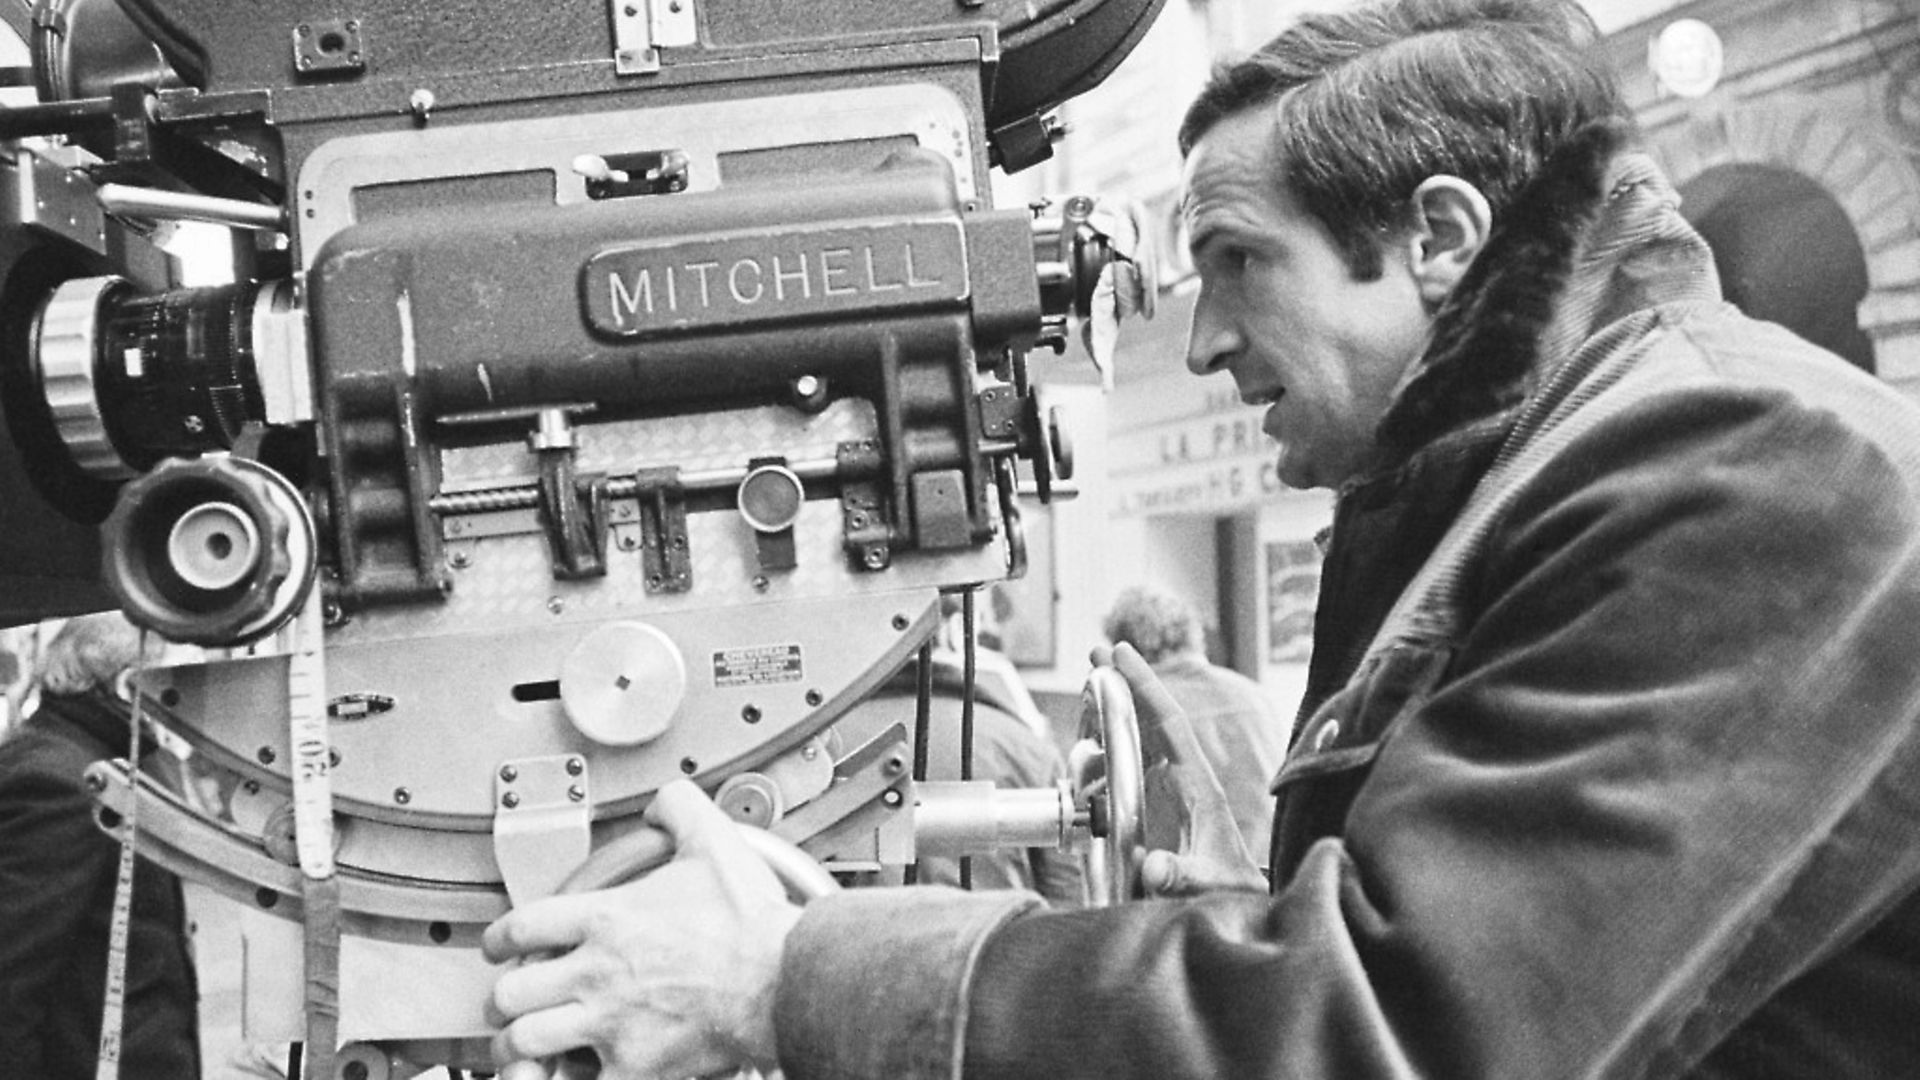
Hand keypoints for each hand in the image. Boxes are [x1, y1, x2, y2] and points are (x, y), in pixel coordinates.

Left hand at [483, 779, 802, 1078]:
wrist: (784, 980)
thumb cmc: (751, 922)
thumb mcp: (714, 842)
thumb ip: (679, 809)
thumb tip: (661, 804)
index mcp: (607, 920)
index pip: (522, 926)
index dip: (498, 938)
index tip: (498, 946)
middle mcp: (597, 973)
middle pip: (510, 992)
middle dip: (502, 998)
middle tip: (509, 1000)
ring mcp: (610, 1023)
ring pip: (525, 1042)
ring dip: (517, 1045)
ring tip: (522, 1046)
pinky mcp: (634, 1067)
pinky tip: (573, 1075)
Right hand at [1090, 643, 1265, 897]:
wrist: (1237, 908)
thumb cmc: (1230, 892)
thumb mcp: (1209, 885)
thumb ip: (1183, 875)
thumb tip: (1154, 867)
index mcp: (1197, 786)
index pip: (1169, 723)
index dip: (1145, 685)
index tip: (1121, 652)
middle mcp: (1180, 783)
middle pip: (1148, 722)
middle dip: (1123, 685)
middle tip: (1094, 652)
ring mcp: (1164, 797)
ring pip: (1131, 747)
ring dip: (1105, 731)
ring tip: (1083, 723)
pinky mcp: (1150, 816)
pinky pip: (1120, 781)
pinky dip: (1100, 771)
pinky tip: (1085, 779)